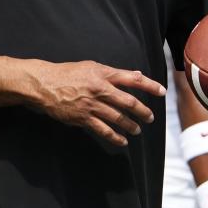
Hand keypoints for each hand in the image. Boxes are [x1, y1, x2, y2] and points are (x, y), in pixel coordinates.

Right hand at [31, 61, 165, 146]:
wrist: (44, 84)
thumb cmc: (67, 73)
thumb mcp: (91, 67)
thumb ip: (113, 72)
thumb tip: (135, 74)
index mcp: (103, 74)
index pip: (133, 79)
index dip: (150, 85)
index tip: (162, 92)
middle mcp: (100, 89)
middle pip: (129, 102)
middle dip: (143, 111)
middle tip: (151, 117)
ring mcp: (92, 105)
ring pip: (118, 118)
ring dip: (131, 125)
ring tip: (137, 130)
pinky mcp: (83, 118)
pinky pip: (104, 130)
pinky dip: (115, 137)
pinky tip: (123, 141)